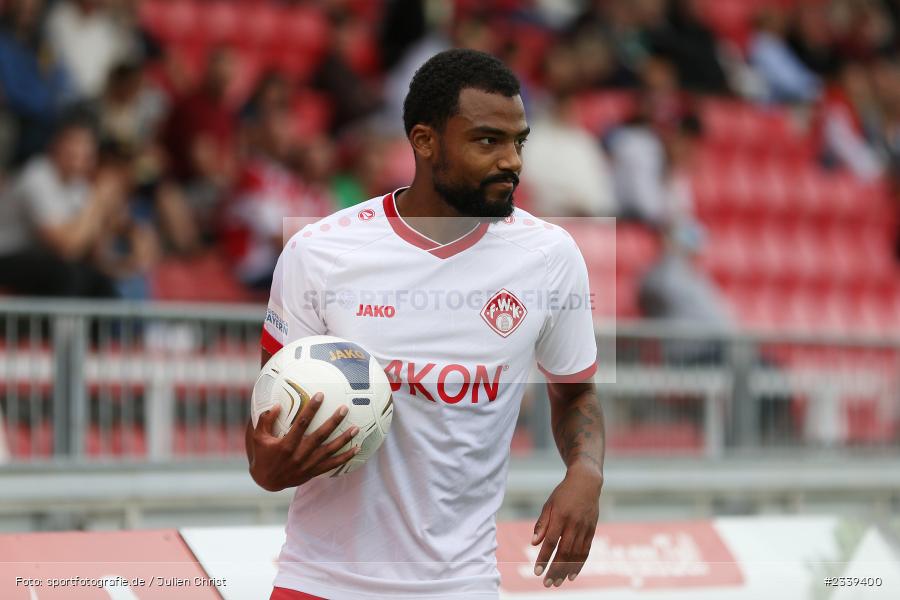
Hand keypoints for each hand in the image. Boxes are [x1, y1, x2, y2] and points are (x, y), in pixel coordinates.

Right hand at [248, 392, 359, 491]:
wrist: (267, 481)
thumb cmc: (263, 455)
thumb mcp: (259, 438)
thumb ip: (265, 420)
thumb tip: (277, 405)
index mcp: (286, 445)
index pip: (301, 424)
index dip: (312, 409)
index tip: (320, 395)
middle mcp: (299, 455)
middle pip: (320, 436)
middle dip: (333, 422)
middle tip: (344, 409)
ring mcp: (308, 465)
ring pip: (330, 451)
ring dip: (344, 439)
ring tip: (356, 428)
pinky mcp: (313, 472)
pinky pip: (333, 465)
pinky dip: (345, 457)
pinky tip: (357, 448)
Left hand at [531, 464, 601, 587]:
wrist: (586, 482)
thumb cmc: (563, 494)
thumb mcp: (549, 505)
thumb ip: (542, 524)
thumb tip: (534, 543)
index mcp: (560, 516)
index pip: (550, 542)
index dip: (544, 558)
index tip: (537, 571)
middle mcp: (573, 524)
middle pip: (564, 552)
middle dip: (555, 569)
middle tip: (547, 583)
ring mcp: (584, 528)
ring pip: (575, 554)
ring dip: (566, 570)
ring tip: (557, 582)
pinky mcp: (592, 530)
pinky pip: (586, 551)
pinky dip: (579, 564)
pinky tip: (572, 575)